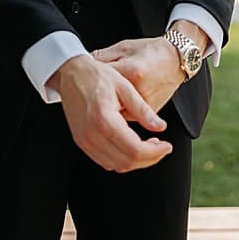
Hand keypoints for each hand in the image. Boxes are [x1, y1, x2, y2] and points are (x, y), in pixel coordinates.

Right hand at [50, 54, 171, 172]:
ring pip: (116, 165)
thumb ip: (143, 110)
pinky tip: (131, 147)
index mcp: (105, 120)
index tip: (167, 146)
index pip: (135, 150)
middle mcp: (92, 135)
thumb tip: (160, 126)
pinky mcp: (81, 142)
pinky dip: (121, 159)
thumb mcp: (125, 88)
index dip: (155, 152)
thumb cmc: (97, 76)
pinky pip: (104, 161)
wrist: (70, 74)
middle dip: (149, 159)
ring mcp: (84, 141)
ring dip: (136, 161)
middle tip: (161, 147)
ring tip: (149, 146)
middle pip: (127, 162)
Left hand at [92, 33, 189, 111]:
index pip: (101, 80)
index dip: (90, 79)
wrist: (176, 60)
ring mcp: (146, 105)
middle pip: (108, 101)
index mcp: (132, 72)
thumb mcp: (124, 47)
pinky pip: (127, 117)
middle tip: (90, 95)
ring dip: (108, 109)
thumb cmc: (150, 52)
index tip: (84, 79)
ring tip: (103, 99)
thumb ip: (102, 56)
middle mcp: (139, 92)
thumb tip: (84, 63)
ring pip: (117, 112)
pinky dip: (119, 112)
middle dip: (97, 100)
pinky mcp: (149, 113)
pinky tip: (115, 104)